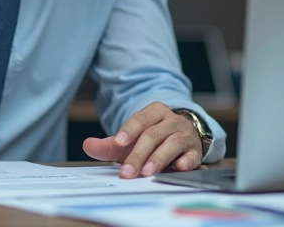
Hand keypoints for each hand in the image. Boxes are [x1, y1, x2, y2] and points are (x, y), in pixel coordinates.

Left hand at [81, 101, 202, 178]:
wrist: (182, 137)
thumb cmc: (152, 140)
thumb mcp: (130, 141)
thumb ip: (109, 144)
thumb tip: (87, 145)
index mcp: (155, 112)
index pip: (140, 119)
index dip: (128, 130)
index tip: (118, 142)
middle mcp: (171, 120)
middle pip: (153, 135)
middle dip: (138, 154)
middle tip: (127, 172)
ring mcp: (185, 134)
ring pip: (172, 143)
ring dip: (159, 158)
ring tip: (147, 172)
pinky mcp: (195, 150)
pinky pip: (192, 154)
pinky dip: (186, 161)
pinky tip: (179, 167)